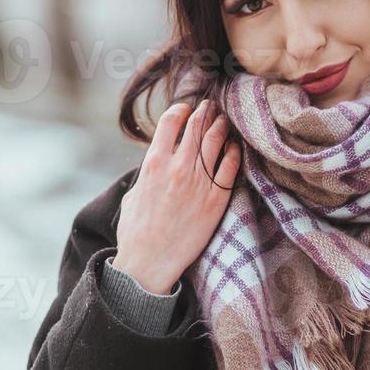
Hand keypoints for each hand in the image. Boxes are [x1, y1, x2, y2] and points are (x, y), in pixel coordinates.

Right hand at [113, 98, 241, 294]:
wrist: (151, 262)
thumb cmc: (137, 232)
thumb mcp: (134, 193)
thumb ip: (148, 173)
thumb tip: (158, 161)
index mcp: (154, 164)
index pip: (171, 122)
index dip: (181, 110)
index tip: (186, 109)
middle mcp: (178, 168)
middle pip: (197, 127)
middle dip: (205, 113)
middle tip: (211, 107)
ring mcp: (200, 183)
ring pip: (216, 142)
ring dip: (220, 126)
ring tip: (223, 120)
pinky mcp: (217, 199)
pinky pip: (231, 167)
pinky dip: (234, 151)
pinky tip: (235, 146)